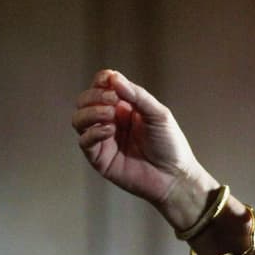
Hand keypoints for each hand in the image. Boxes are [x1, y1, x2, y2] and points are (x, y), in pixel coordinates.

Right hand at [72, 69, 210, 219]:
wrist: (175, 177)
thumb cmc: (170, 146)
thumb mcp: (159, 114)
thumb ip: (137, 96)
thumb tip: (113, 77)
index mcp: (124, 108)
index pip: (102, 87)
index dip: (102, 80)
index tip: (109, 79)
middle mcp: (111, 121)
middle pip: (85, 100)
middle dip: (95, 96)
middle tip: (112, 100)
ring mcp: (103, 139)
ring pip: (79, 119)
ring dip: (91, 112)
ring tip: (110, 115)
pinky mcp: (99, 158)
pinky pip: (84, 141)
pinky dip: (93, 132)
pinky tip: (109, 130)